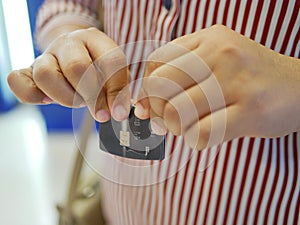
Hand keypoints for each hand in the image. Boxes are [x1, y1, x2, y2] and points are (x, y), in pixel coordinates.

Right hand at [8, 27, 130, 121]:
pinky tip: (48, 100)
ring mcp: (46, 55)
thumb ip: (120, 90)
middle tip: (101, 113)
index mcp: (94, 39)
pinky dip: (33, 95)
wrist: (74, 53)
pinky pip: (19, 81)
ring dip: (65, 97)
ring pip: (46, 75)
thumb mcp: (115, 74)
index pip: (110, 61)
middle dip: (92, 97)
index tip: (118, 113)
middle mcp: (68, 43)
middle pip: (77, 67)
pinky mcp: (28, 70)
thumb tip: (119, 111)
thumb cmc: (96, 67)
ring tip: (77, 102)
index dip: (117, 90)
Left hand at [135, 25, 299, 149]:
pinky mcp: (250, 112)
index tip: (154, 105)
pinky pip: (201, 134)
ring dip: (177, 129)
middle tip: (171, 120)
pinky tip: (207, 135)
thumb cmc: (248, 77)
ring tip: (192, 127)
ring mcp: (236, 81)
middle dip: (158, 111)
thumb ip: (180, 74)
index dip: (147, 89)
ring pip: (176, 113)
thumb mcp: (216, 60)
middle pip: (160, 87)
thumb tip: (143, 105)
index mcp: (209, 38)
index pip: (155, 63)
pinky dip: (196, 141)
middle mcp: (221, 54)